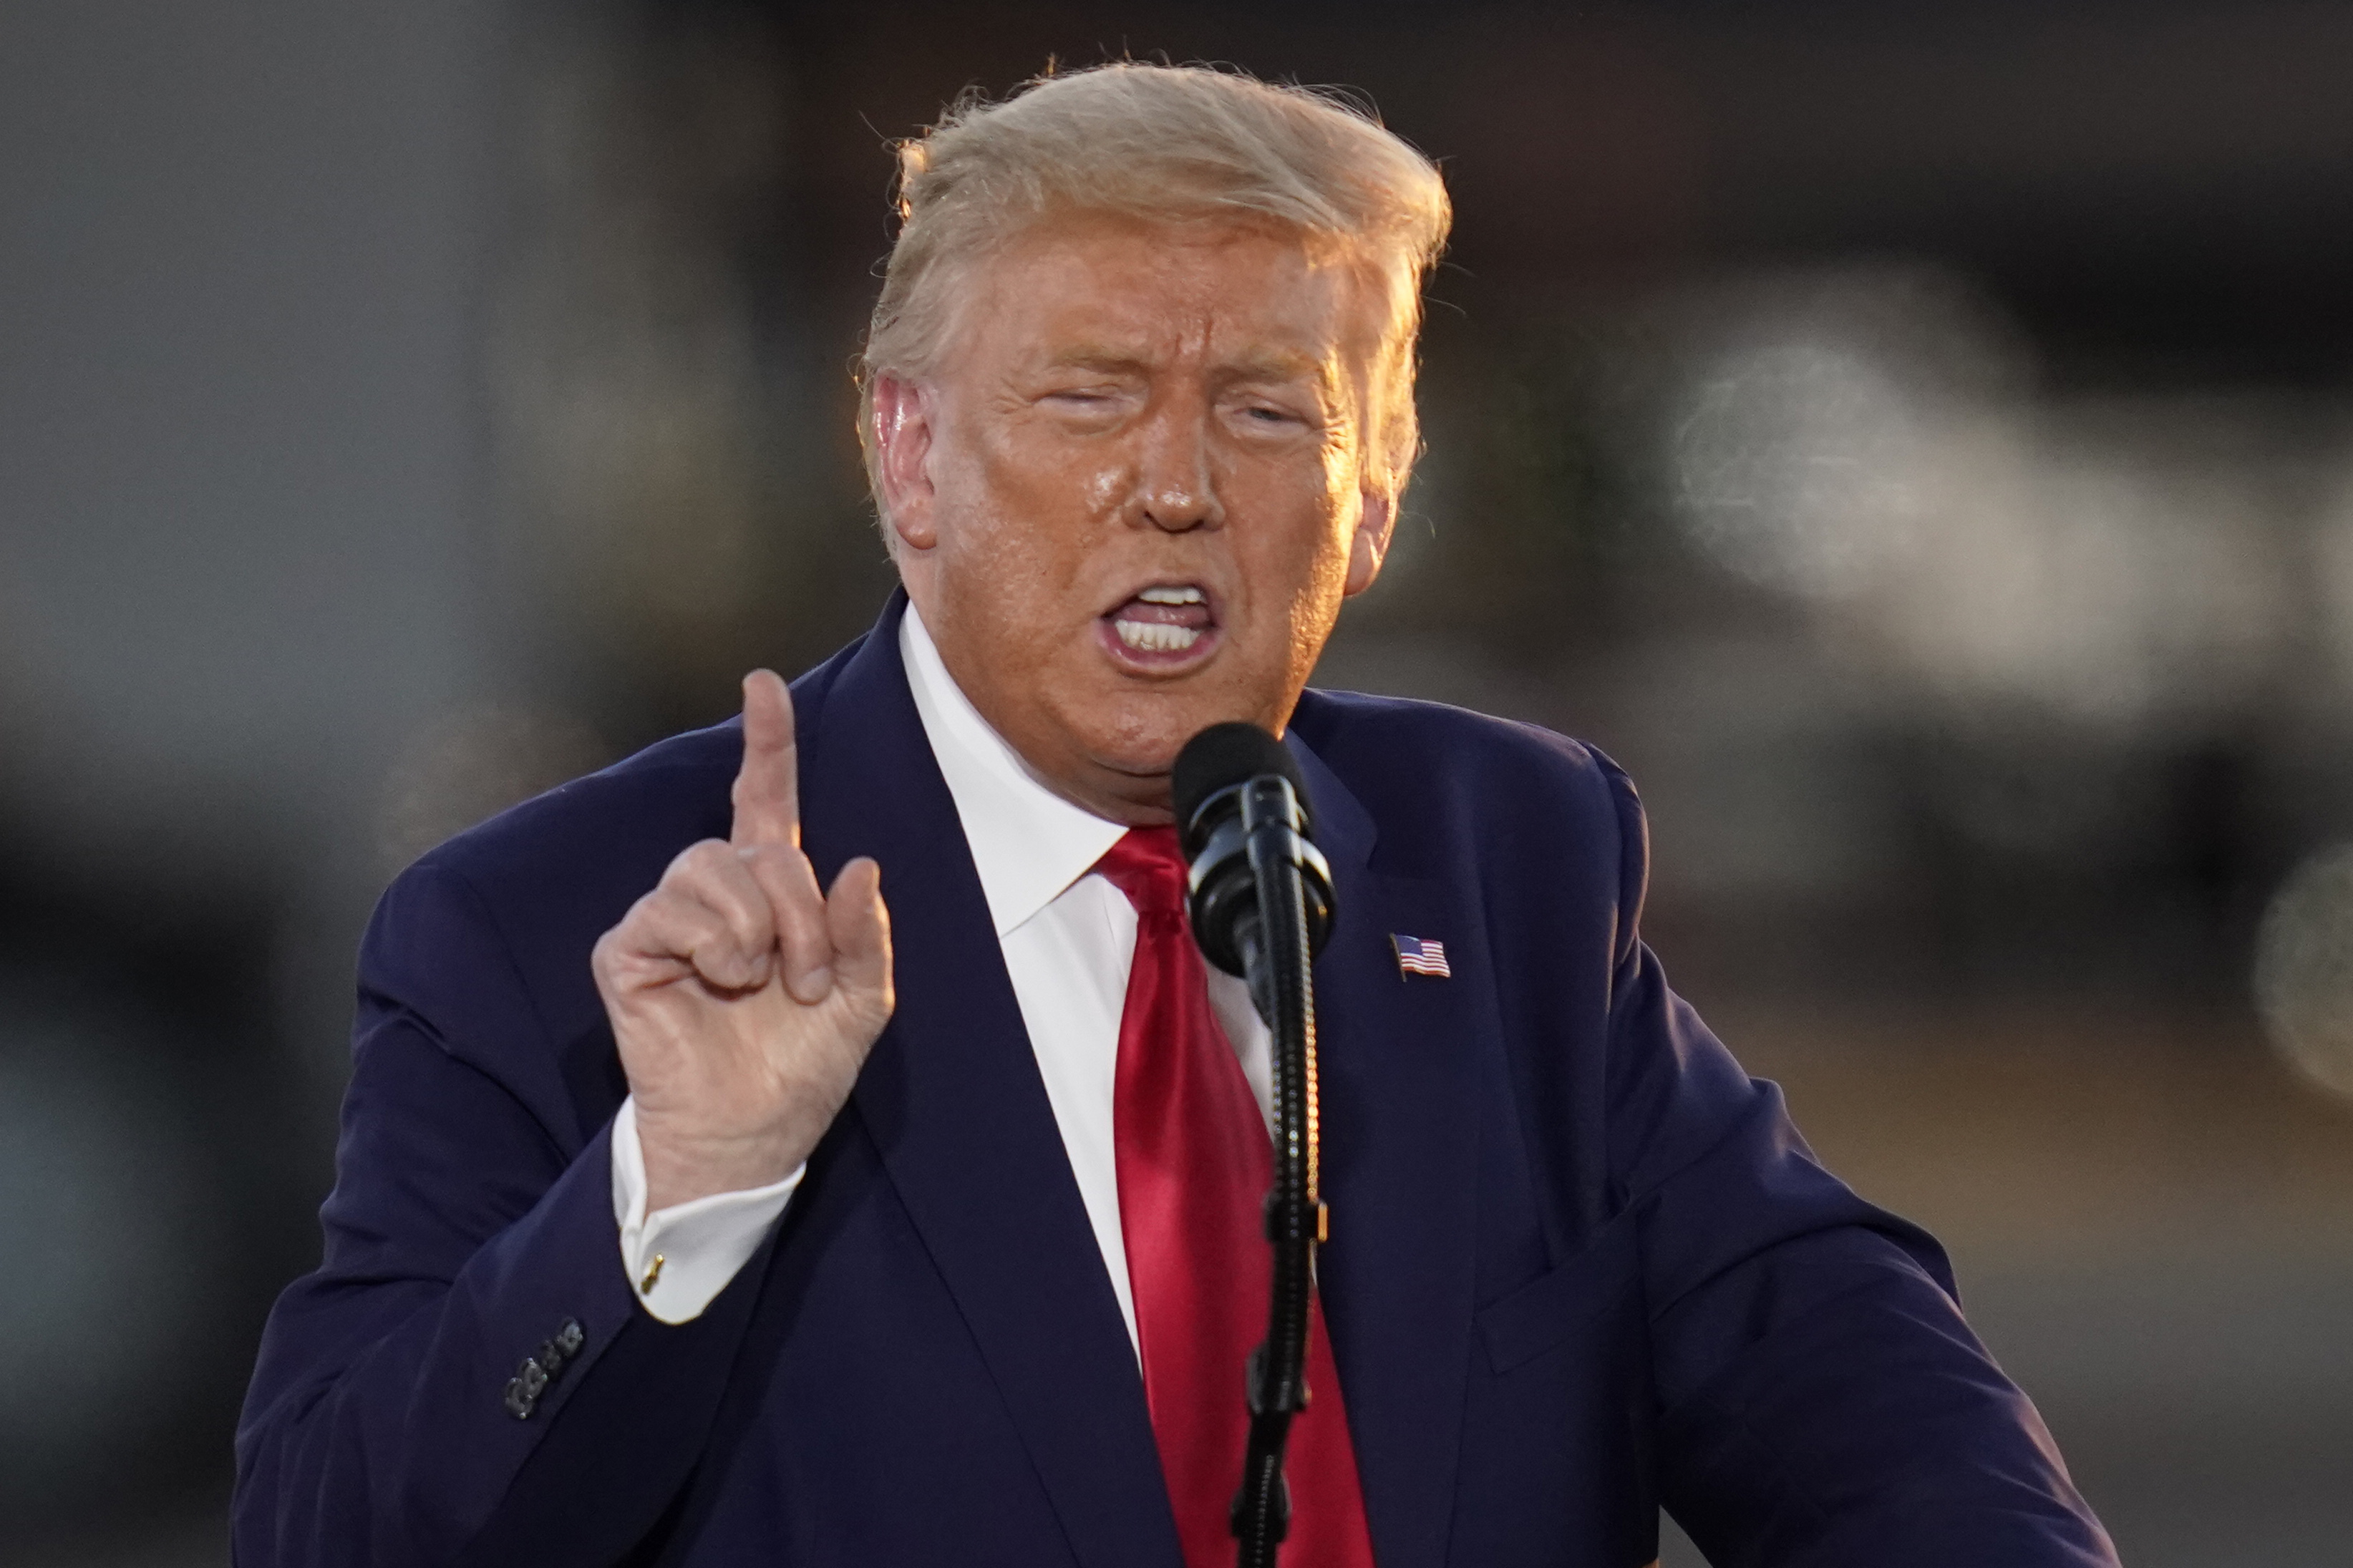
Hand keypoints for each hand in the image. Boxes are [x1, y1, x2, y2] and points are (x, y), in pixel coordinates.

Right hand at [592, 670, 893, 1210]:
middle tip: (806, 977)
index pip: (764, 801)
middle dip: (800, 909)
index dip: (766, 743)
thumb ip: (866, 934)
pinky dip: (710, 944)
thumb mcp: (863, 1001)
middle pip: (758, 846)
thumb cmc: (801, 1069)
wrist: (754, 1134)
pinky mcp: (629, 950)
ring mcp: (668, 918)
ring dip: (757, 928)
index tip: (762, 685)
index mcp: (774, 895)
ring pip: (710, 867)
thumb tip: (860, 865)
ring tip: (761, 983)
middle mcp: (717, 894)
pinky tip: (719, 982)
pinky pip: (666, 909)